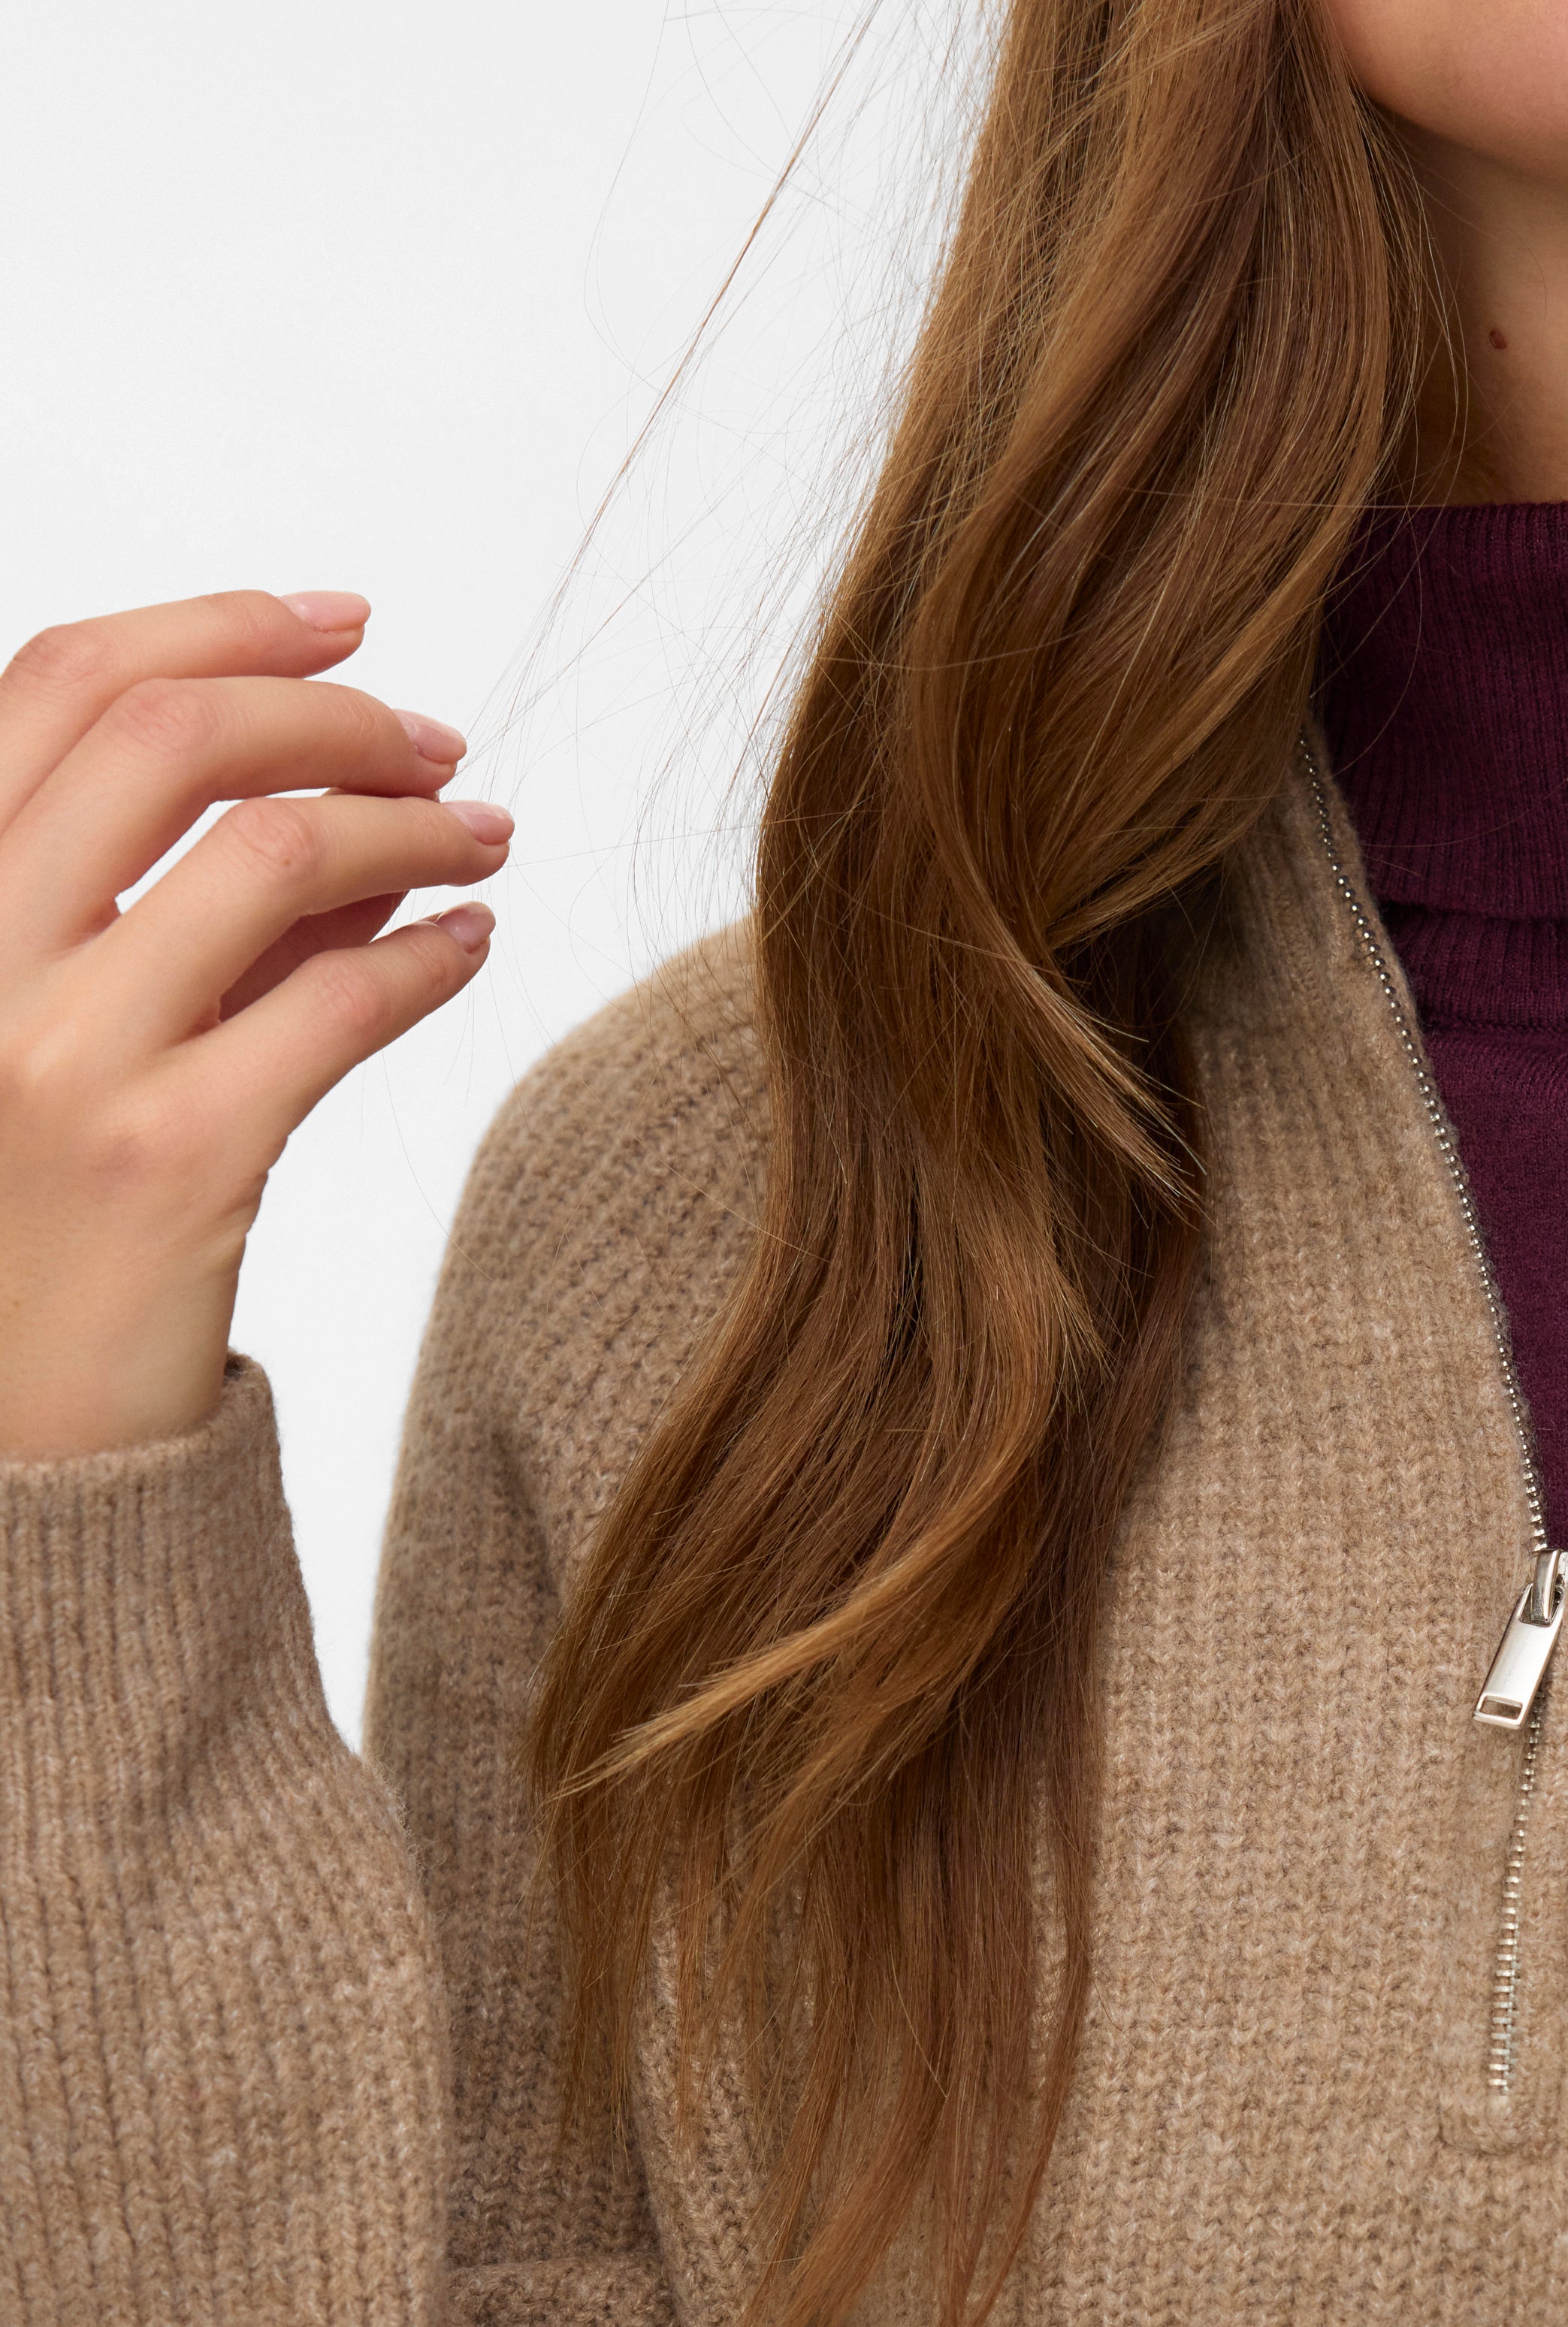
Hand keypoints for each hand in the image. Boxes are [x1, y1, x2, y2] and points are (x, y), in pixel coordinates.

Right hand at [0, 585, 510, 1460]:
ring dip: (405, 822)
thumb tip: (348, 800)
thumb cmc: (34, 1215)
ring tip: (480, 834)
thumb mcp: (55, 1019)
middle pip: (170, 737)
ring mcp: (65, 1057)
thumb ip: (170, 904)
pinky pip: (338, 1005)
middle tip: (437, 735)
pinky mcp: (172, 1159)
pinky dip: (429, 955)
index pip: (59, 682)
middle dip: (329, 710)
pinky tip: (471, 942)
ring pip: (269, 855)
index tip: (344, 619)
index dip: (216, 625)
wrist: (9, 1427)